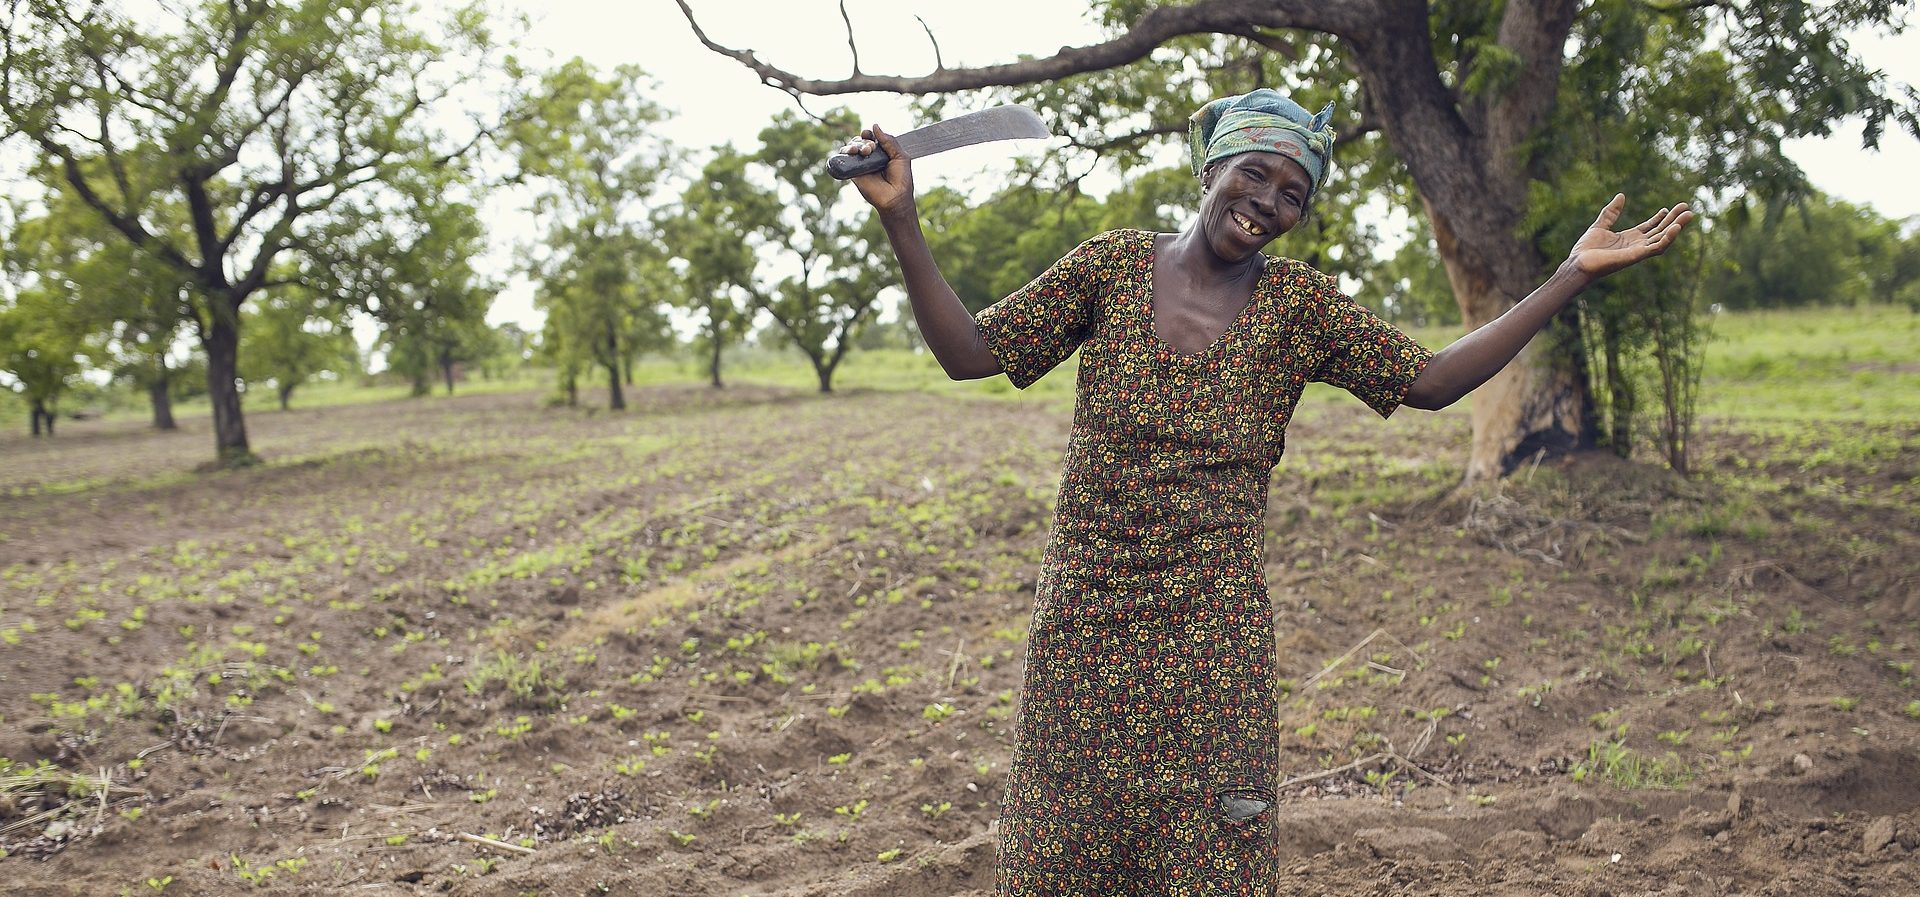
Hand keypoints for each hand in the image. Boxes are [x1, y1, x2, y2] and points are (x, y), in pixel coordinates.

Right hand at [843, 124, 914, 218]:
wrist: (895, 197)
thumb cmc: (901, 180)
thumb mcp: (900, 156)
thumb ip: (889, 141)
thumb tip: (875, 126)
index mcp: (881, 153)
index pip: (870, 138)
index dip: (868, 134)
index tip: (869, 134)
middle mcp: (870, 158)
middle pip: (859, 141)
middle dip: (863, 140)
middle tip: (870, 148)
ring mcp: (861, 165)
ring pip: (851, 148)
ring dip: (855, 145)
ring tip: (864, 151)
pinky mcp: (854, 173)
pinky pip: (844, 160)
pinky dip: (846, 153)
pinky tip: (853, 152)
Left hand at [1566, 194, 1694, 280]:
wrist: (1578, 263)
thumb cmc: (1586, 249)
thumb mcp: (1600, 225)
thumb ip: (1611, 212)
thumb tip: (1621, 195)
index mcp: (1628, 238)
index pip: (1649, 227)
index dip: (1660, 218)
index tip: (1669, 208)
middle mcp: (1636, 245)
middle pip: (1660, 231)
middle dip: (1674, 220)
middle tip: (1687, 208)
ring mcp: (1638, 251)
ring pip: (1662, 239)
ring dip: (1676, 227)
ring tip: (1688, 215)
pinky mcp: (1636, 256)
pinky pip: (1656, 248)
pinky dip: (1667, 239)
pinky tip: (1676, 228)